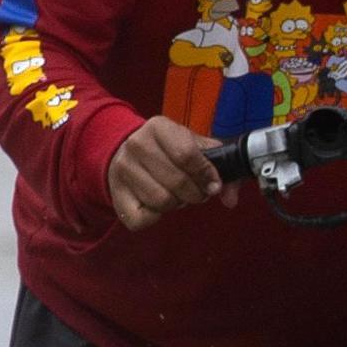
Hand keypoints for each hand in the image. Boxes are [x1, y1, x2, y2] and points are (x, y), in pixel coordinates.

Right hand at [107, 115, 223, 229]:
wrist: (124, 150)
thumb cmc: (168, 150)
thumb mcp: (193, 145)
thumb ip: (219, 166)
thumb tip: (231, 198)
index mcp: (159, 127)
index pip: (187, 155)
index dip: (206, 174)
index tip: (213, 184)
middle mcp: (136, 145)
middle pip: (177, 182)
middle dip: (195, 193)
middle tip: (197, 192)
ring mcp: (122, 169)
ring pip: (161, 201)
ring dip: (176, 204)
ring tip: (176, 195)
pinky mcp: (115, 194)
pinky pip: (142, 219)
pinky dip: (155, 217)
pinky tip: (157, 205)